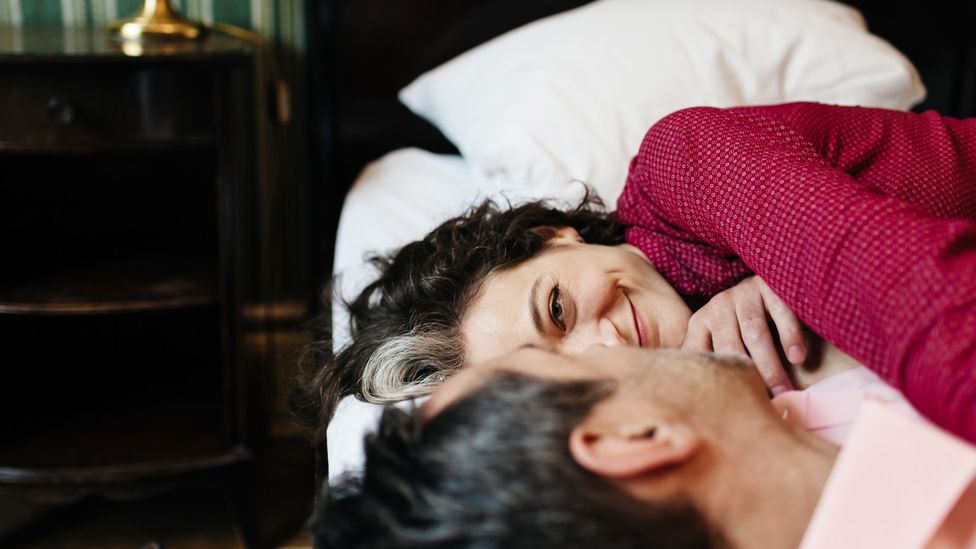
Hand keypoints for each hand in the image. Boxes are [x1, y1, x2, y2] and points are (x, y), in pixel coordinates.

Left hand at [682, 276, 805, 395]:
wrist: (767, 284)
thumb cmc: (742, 326)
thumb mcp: (720, 341)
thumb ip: (713, 365)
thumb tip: (706, 407)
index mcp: (700, 323)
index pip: (701, 354)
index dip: (715, 380)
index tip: (728, 407)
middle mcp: (717, 307)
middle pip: (730, 347)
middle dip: (748, 378)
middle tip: (763, 405)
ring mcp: (742, 294)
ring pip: (755, 334)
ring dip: (771, 366)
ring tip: (784, 391)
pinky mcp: (768, 285)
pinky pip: (781, 313)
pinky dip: (790, 336)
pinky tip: (797, 358)